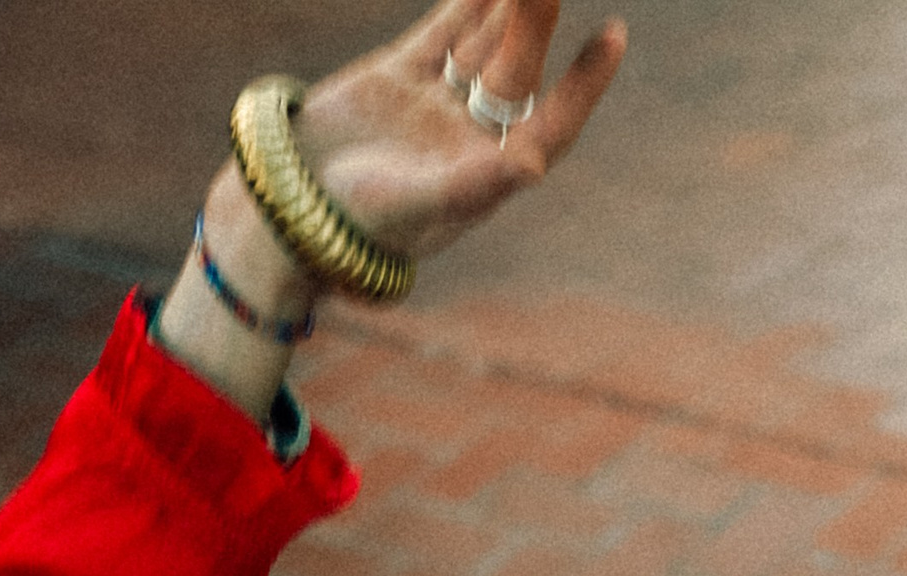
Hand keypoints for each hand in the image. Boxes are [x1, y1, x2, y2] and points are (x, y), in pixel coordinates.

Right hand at [163, 0, 621, 413]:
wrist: (292, 207)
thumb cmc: (363, 223)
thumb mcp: (423, 205)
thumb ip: (478, 184)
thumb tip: (534, 165)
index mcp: (491, 169)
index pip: (554, 118)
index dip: (586, 80)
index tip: (614, 34)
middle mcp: (471, 134)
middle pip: (514, 68)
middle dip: (534, 22)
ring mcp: (436, 103)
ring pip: (481, 44)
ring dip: (507, 6)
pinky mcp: (397, 79)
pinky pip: (440, 34)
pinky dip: (464, 5)